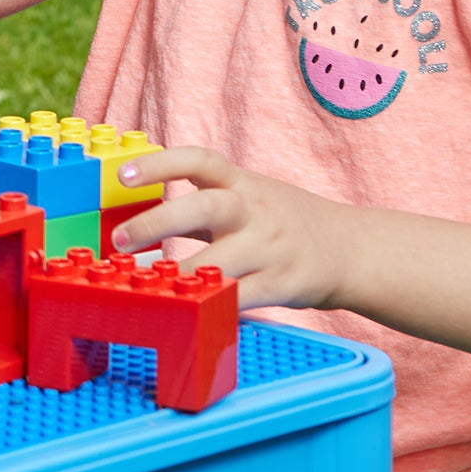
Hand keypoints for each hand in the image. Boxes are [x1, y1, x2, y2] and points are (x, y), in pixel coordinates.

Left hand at [111, 147, 356, 312]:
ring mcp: (268, 248)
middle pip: (204, 206)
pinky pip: (240, 298)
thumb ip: (198, 206)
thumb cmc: (283, 223)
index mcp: (241, 184)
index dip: (160, 163)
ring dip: (179, 275)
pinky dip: (210, 305)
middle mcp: (253, 210)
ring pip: (220, 261)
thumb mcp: (246, 198)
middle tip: (120, 240)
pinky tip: (184, 312)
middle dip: (157, 221)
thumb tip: (136, 218)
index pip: (199, 160)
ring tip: (143, 286)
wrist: (350, 250)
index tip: (124, 174)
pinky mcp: (280, 284)